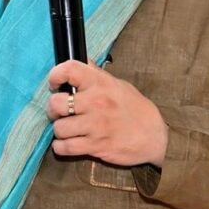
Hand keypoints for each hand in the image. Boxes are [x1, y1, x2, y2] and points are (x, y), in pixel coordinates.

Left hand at [46, 60, 167, 166]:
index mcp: (101, 83)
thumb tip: (81, 60)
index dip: (55, 75)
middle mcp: (96, 102)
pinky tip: (66, 144)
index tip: (55, 84)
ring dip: (59, 130)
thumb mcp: (118, 84)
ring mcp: (95, 125)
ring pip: (59, 128)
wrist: (155, 136)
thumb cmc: (135, 109)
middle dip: (53, 110)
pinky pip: (65, 147)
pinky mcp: (96, 146)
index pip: (69, 69)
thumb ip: (96, 74)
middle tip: (60, 113)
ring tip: (67, 129)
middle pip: (56, 103)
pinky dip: (61, 147)